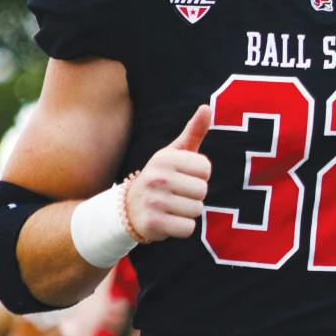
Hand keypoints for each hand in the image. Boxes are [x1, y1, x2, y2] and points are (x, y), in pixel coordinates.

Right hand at [124, 106, 211, 242]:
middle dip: (194, 196)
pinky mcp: (153, 223)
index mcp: (164, 158)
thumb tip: (207, 107)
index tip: (183, 177)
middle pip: (203, 190)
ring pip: (197, 210)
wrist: (128, 209)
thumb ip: (193, 132)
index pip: (206, 168)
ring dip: (188, 212)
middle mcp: (157, 177)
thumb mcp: (174, 154)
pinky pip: (188, 228)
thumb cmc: (161, 177)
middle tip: (176, 195)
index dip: (199, 176)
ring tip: (171, 207)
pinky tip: (168, 220)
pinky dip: (182, 228)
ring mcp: (153, 200)